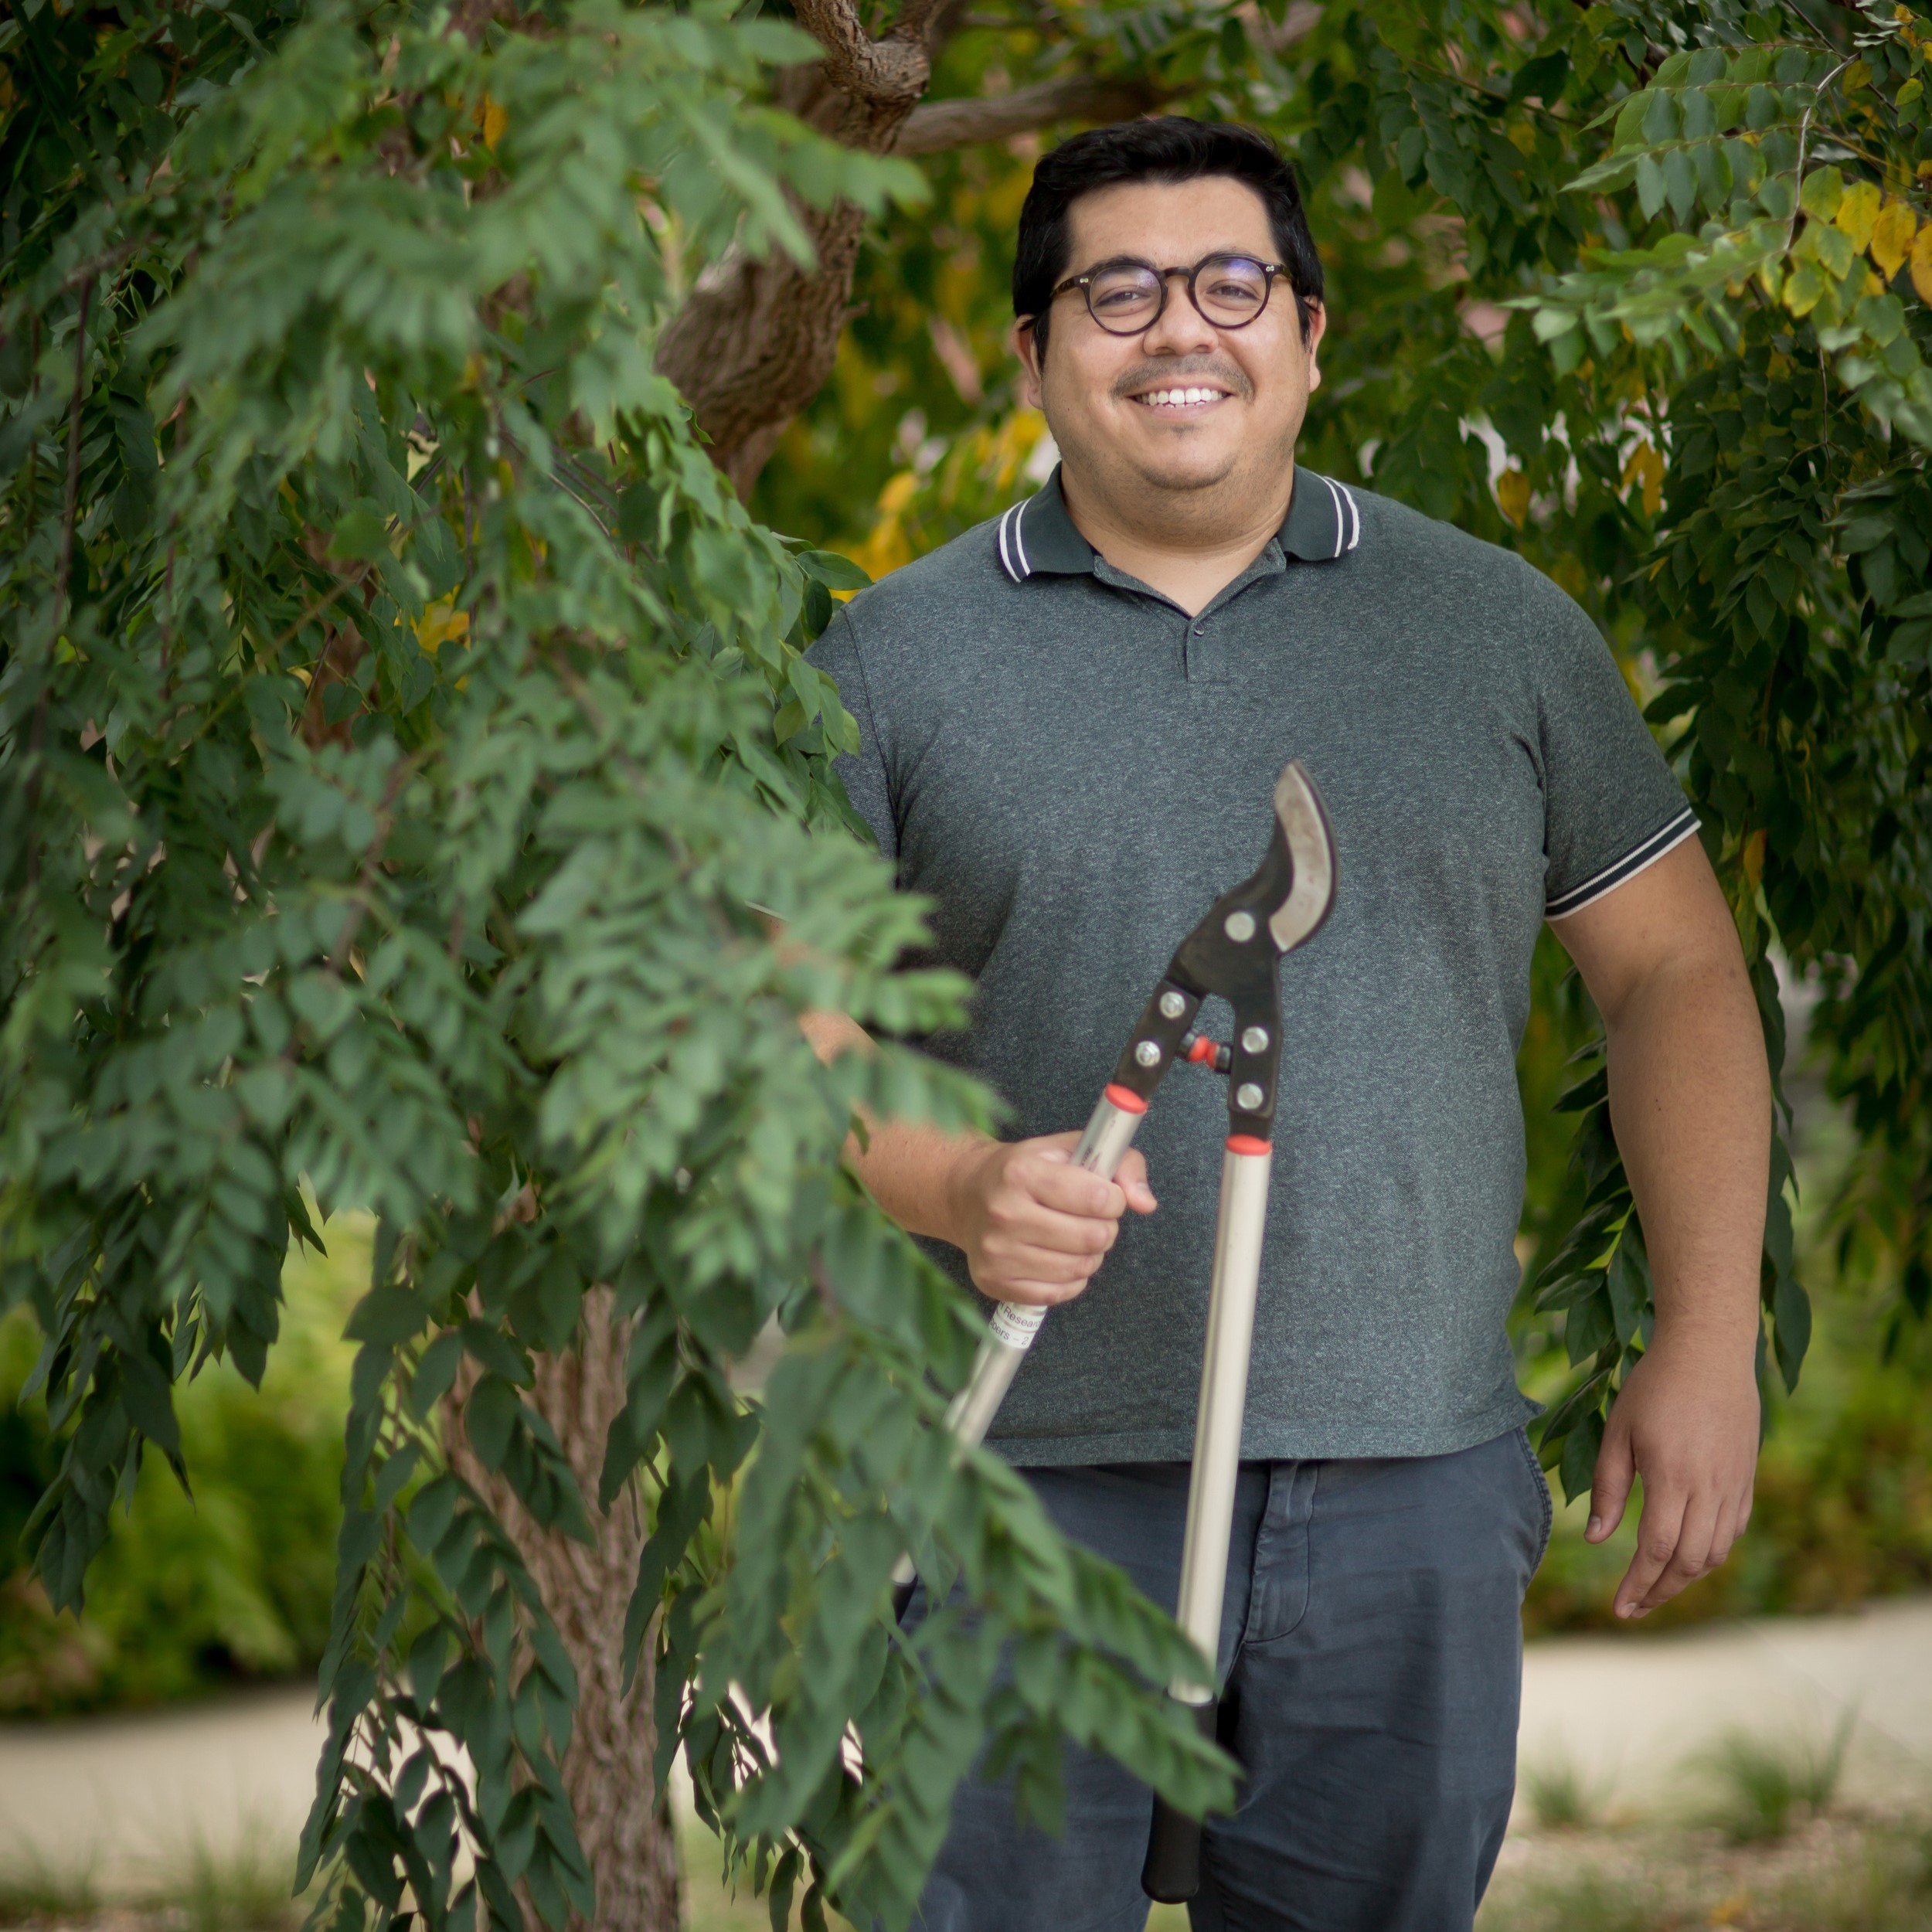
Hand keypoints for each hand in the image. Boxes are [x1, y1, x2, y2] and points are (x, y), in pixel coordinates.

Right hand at [945, 1131, 1156, 1305]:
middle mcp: (1004, 1213)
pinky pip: (1059, 1292)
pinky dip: (1071, 1278)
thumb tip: (1145, 1202)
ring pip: (1079, 1268)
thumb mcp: (1070, 1148)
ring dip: (1090, 1254)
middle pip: (1092, 1237)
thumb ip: (1121, 1164)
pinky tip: (1059, 1257)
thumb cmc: (1026, 1169)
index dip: (1113, 1198)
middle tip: (1090, 1218)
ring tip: (1075, 1237)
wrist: (966, 1194)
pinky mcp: (993, 1281)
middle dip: (1104, 1228)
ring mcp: (996, 1252)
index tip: (1103, 1195)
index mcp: (1021, 1172)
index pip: (1098, 1198)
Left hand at [1588, 1330, 1759, 1618]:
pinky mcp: (1747, 1480)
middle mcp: (1710, 1490)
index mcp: (1673, 1479)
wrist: (1710, 1353)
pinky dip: (1710, 1553)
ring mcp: (1734, 1487)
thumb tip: (1597, 1538)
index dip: (1638, 1585)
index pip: (1656, 1551)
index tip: (1618, 1608)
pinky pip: (1733, 1532)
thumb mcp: (1619, 1431)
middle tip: (1633, 1608)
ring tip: (1655, 1587)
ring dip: (1685, 1577)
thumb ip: (1608, 1487)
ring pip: (1715, 1553)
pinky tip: (1688, 1555)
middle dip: (1660, 1592)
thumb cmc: (1655, 1387)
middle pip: (1688, 1562)